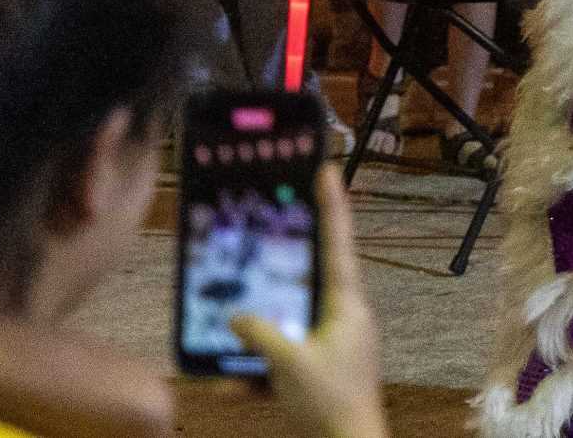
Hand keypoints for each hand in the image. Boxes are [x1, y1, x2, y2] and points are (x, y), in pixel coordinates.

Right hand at [230, 167, 387, 437]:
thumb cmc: (330, 402)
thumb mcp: (289, 364)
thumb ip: (260, 335)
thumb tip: (237, 317)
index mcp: (347, 305)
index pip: (338, 244)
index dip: (332, 206)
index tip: (328, 169)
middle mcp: (346, 318)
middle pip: (310, 280)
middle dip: (281, 266)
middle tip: (263, 236)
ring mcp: (335, 346)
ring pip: (291, 325)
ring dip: (259, 335)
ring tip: (225, 331)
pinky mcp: (323, 372)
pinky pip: (286, 362)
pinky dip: (259, 373)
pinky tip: (226, 388)